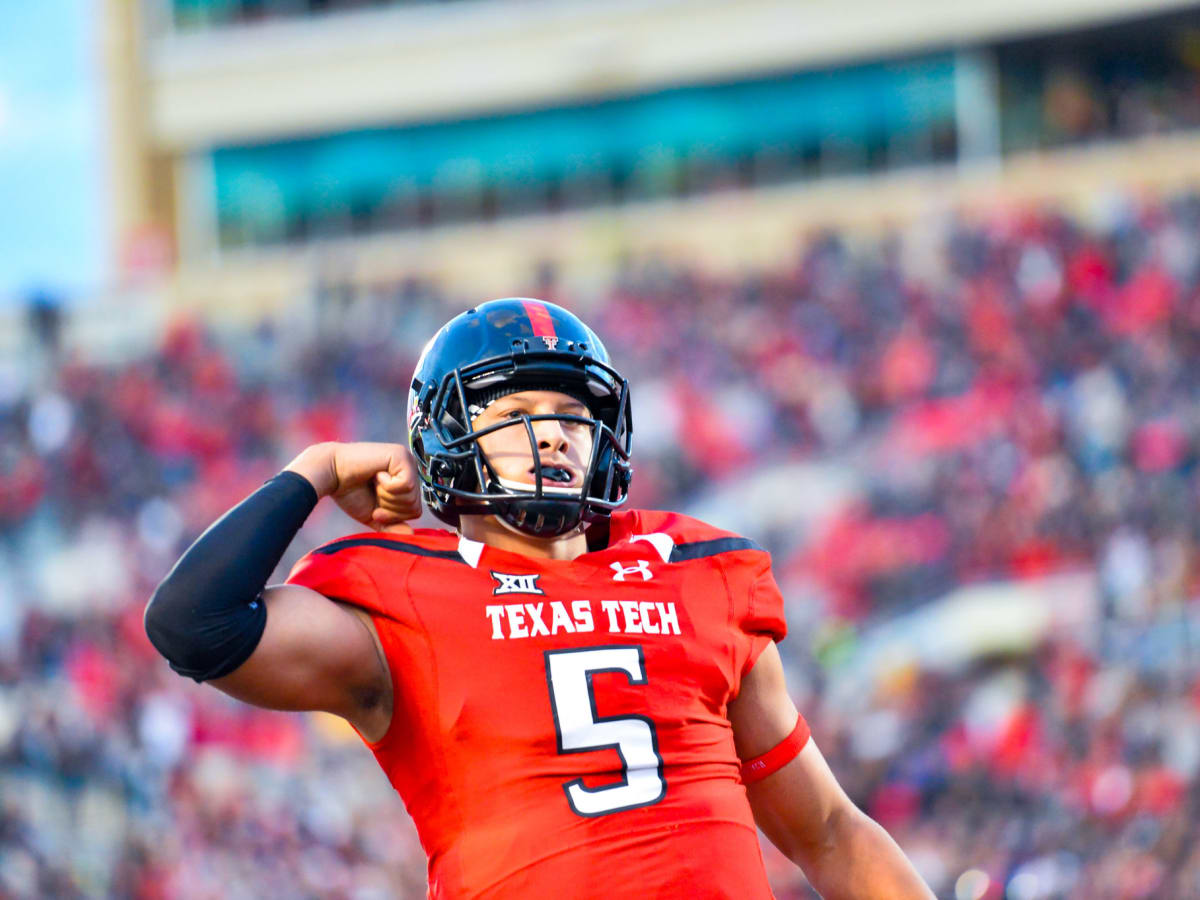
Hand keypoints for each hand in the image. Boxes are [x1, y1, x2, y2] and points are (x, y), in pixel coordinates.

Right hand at [285, 442, 420, 532]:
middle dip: (390, 507)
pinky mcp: (401, 455)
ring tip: (374, 483)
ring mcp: (407, 460)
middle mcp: (410, 469)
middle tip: (373, 493)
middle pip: (414, 505)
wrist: (330, 475)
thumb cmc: (350, 492)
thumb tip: (410, 537)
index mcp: (406, 481)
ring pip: (411, 497)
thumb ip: (392, 526)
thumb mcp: (374, 515)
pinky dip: (387, 487)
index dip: (393, 516)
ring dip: (387, 496)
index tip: (375, 510)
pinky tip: (376, 474)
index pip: (415, 511)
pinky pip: (406, 485)